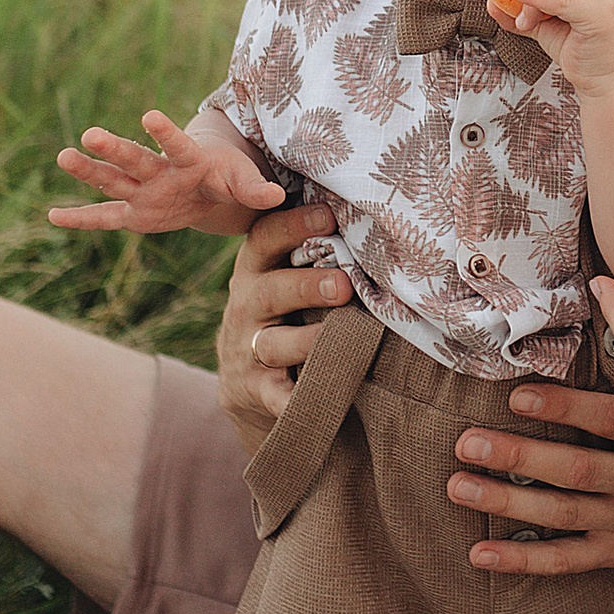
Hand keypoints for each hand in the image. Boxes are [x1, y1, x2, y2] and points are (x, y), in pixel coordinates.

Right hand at [51, 112, 283, 236]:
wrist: (210, 184)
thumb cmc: (227, 176)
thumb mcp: (244, 182)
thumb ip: (255, 189)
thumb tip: (276, 196)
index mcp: (189, 162)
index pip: (177, 145)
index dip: (166, 133)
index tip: (149, 115)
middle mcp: (160, 172)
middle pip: (136, 160)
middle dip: (115, 149)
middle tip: (90, 134)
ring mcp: (143, 191)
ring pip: (114, 180)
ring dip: (90, 170)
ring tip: (63, 156)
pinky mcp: (134, 213)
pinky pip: (105, 217)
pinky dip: (81, 219)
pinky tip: (52, 216)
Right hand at [217, 204, 354, 434]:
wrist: (245, 381)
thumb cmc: (284, 312)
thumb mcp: (282, 277)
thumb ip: (311, 250)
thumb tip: (368, 212)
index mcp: (256, 270)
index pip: (265, 239)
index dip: (294, 225)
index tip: (329, 215)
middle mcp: (247, 307)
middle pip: (271, 292)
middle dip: (306, 286)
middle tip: (343, 285)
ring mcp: (249, 350)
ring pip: (274, 344)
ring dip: (309, 341)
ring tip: (344, 337)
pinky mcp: (257, 391)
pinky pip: (276, 397)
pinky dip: (294, 401)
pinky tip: (319, 401)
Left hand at [445, 382, 613, 580]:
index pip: (612, 420)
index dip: (564, 410)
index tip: (519, 397)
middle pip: (577, 470)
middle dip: (518, 456)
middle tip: (469, 442)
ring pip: (563, 515)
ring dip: (506, 501)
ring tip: (459, 485)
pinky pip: (569, 561)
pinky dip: (524, 559)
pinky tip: (481, 554)